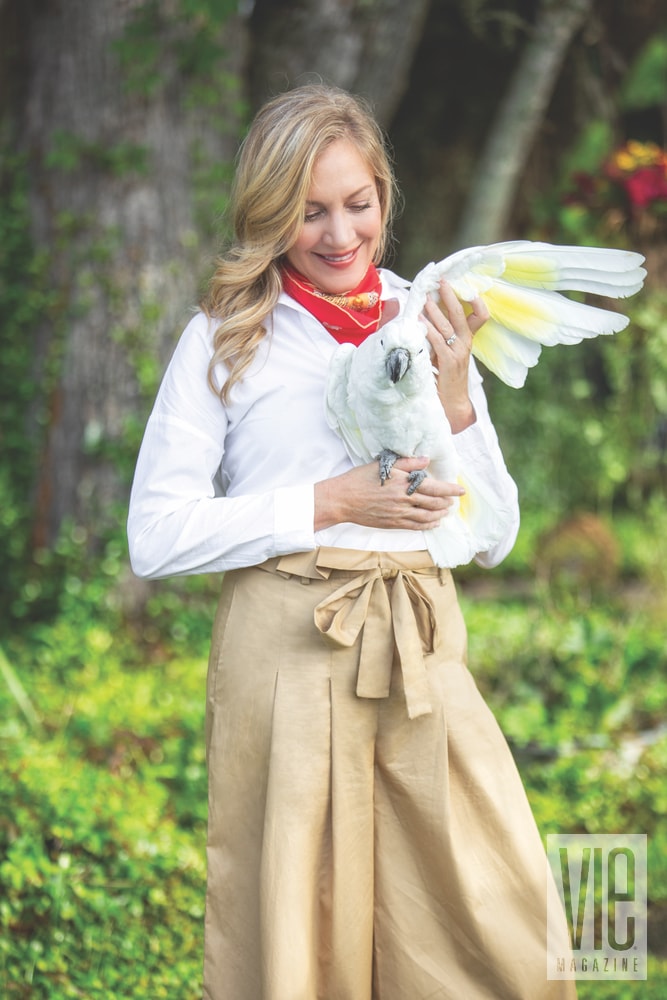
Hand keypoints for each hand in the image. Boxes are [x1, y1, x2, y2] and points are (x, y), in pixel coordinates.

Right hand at [314, 456, 464, 531]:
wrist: (342, 499)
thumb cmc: (360, 479)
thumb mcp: (383, 466)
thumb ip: (407, 463)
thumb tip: (426, 460)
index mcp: (403, 483)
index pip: (434, 486)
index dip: (450, 489)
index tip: (461, 490)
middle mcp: (403, 500)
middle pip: (434, 503)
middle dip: (447, 502)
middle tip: (454, 500)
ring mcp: (399, 513)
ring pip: (427, 516)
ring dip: (440, 514)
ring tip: (446, 511)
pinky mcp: (393, 523)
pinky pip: (416, 526)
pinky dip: (428, 525)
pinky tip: (434, 523)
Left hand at [421, 279, 488, 431]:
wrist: (452, 407)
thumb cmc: (444, 380)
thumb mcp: (442, 354)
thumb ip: (436, 337)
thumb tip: (421, 317)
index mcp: (467, 340)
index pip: (480, 316)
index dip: (476, 301)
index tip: (463, 285)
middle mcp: (465, 344)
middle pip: (461, 314)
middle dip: (451, 296)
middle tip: (441, 281)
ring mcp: (458, 354)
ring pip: (448, 326)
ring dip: (436, 310)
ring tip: (425, 298)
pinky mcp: (448, 364)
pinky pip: (438, 343)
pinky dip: (428, 331)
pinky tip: (419, 322)